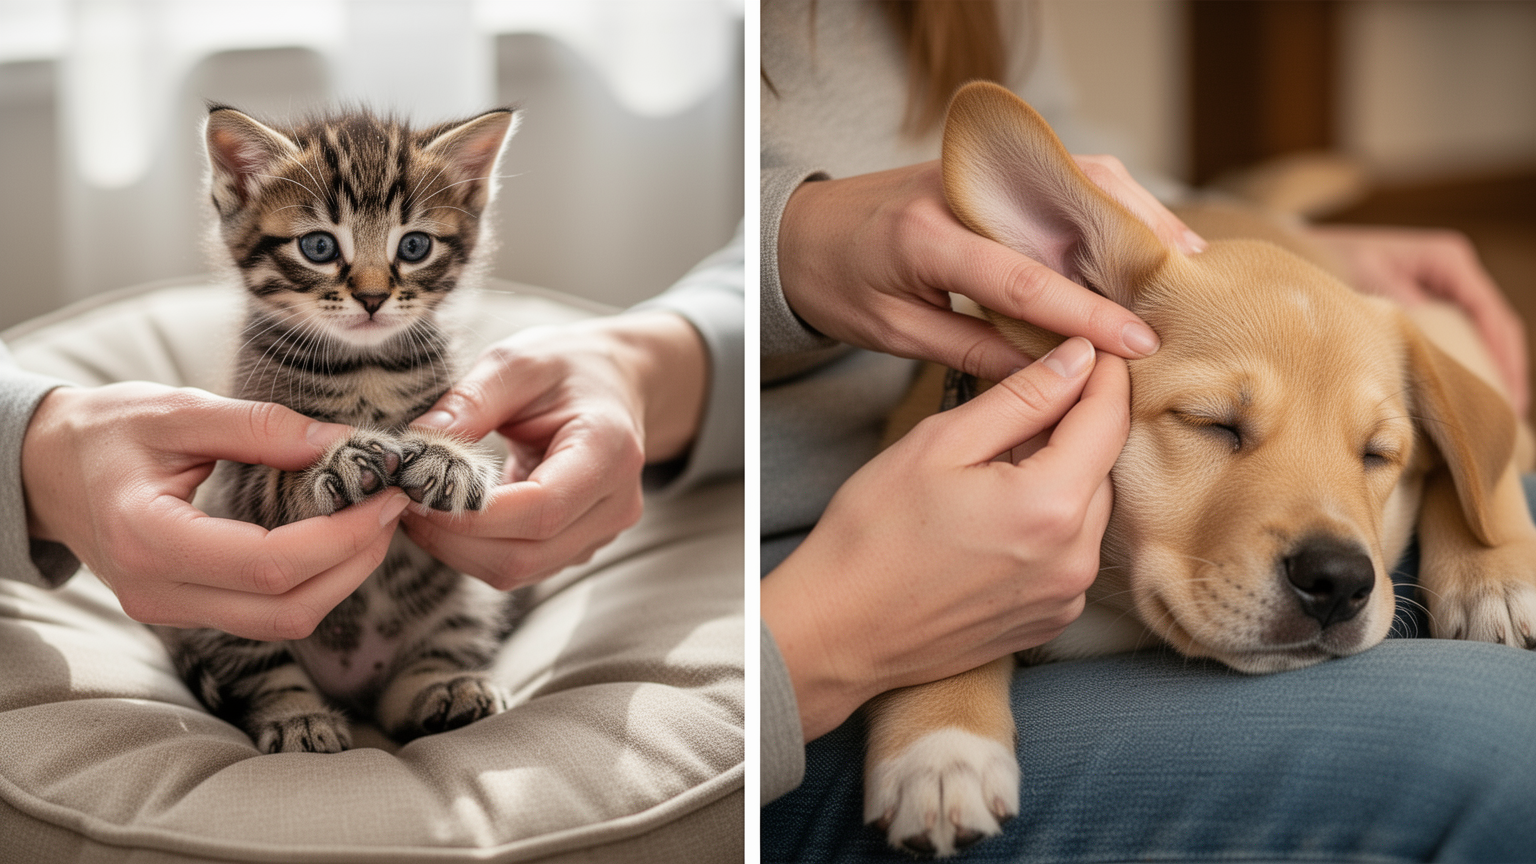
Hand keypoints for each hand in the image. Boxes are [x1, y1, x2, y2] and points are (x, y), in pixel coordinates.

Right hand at [21, 383, 407, 639]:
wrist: (44, 467)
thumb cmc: (107, 431)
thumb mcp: (180, 409)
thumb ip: (262, 427)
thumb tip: (344, 443)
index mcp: (148, 538)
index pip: (269, 562)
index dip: (342, 536)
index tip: (387, 494)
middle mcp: (158, 593)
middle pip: (286, 608)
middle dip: (355, 562)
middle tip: (392, 508)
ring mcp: (169, 611)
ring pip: (282, 622)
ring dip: (342, 578)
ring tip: (373, 522)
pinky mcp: (186, 611)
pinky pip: (265, 614)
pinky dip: (313, 582)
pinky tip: (337, 538)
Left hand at [403, 310, 706, 588]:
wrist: (614, 384)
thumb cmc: (568, 369)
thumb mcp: (519, 363)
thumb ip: (471, 401)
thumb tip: (417, 446)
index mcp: (610, 452)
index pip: (540, 509)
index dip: (471, 514)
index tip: (416, 490)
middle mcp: (615, 504)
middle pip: (526, 553)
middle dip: (453, 538)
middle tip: (403, 501)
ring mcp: (600, 533)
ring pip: (518, 569)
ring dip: (457, 549)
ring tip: (420, 506)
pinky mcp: (578, 545)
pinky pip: (520, 565)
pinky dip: (474, 549)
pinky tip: (448, 516)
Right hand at [761, 338, 1127, 739]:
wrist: (839, 631)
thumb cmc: (873, 534)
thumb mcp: (940, 443)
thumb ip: (1021, 397)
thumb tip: (1079, 359)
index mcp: (1051, 505)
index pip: (1108, 420)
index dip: (1104, 375)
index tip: (1090, 349)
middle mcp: (1075, 557)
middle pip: (1103, 466)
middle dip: (1073, 428)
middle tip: (1017, 409)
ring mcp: (1066, 596)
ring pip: (1089, 509)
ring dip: (1060, 475)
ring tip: (994, 468)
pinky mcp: (1051, 619)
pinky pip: (1070, 551)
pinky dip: (1049, 522)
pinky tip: (994, 517)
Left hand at [776, 158, 1203, 379]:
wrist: (796, 228)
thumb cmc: (836, 284)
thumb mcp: (893, 332)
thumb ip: (971, 350)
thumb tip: (1048, 376)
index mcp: (927, 238)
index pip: (1023, 279)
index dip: (1086, 315)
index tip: (1136, 344)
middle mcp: (961, 189)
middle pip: (1068, 207)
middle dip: (1133, 251)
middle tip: (1184, 298)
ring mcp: (979, 169)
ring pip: (1077, 179)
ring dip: (1134, 217)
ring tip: (1180, 265)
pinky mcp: (991, 168)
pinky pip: (1063, 175)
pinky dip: (1109, 203)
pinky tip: (1140, 237)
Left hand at [1307, 224, 1528, 414]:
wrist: (1305, 252)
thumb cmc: (1336, 260)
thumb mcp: (1369, 281)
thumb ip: (1402, 306)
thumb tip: (1428, 344)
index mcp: (1448, 260)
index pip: (1491, 316)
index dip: (1505, 359)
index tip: (1507, 397)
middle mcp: (1453, 272)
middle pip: (1496, 328)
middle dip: (1505, 371)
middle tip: (1509, 417)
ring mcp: (1444, 287)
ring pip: (1484, 334)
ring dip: (1492, 370)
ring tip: (1497, 414)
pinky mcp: (1430, 303)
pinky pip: (1461, 336)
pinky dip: (1469, 363)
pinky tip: (1466, 395)